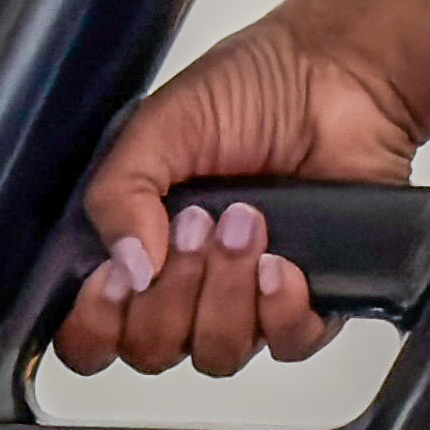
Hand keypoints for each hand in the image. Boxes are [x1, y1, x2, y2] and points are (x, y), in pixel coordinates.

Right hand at [54, 13, 429, 374]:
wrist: (338, 75)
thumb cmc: (252, 88)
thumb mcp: (158, 126)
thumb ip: (118, 194)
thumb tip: (128, 269)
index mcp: (134, 246)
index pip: (92, 334)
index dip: (97, 324)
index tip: (118, 278)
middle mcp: (184, 284)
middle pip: (152, 351)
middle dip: (172, 293)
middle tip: (196, 222)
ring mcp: (244, 298)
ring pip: (216, 353)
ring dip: (226, 291)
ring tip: (248, 221)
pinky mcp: (308, 302)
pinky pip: (286, 345)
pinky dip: (280, 309)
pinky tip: (281, 261)